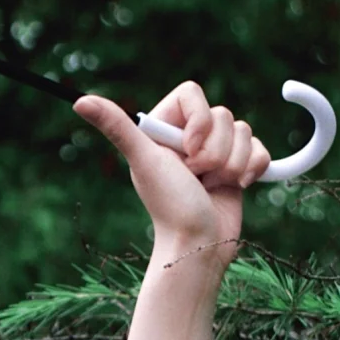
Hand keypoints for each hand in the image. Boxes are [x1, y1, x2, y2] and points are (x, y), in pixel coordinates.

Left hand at [72, 80, 271, 267]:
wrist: (198, 247)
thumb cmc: (170, 207)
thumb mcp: (145, 162)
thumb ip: (117, 128)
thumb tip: (79, 101)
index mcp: (164, 129)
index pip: (193, 93)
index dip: (198, 121)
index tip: (189, 152)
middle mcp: (189, 138)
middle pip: (223, 115)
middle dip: (214, 152)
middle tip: (196, 178)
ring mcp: (215, 153)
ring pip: (244, 131)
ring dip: (232, 164)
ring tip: (212, 187)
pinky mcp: (237, 168)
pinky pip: (260, 148)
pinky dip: (253, 168)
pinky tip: (235, 187)